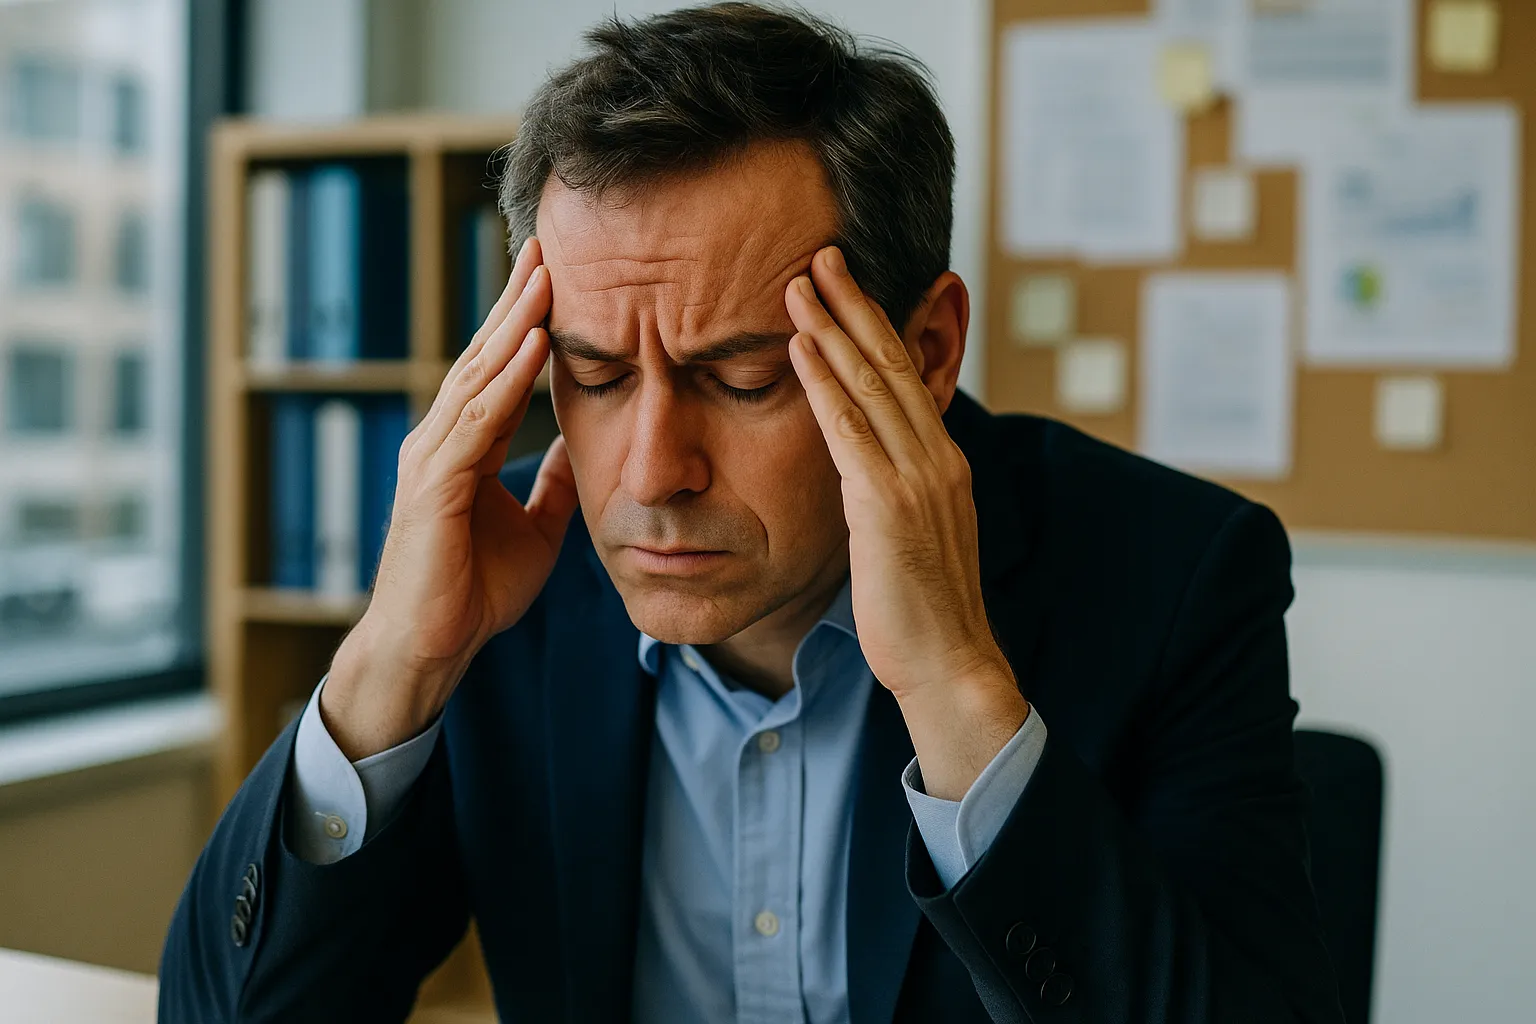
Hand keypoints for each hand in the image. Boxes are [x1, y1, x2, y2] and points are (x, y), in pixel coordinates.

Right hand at [323, 238, 579, 759]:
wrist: (431, 647)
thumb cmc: (473, 591)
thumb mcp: (535, 528)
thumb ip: (554, 484)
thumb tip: (583, 448)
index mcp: (466, 445)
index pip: (501, 369)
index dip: (528, 321)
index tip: (559, 275)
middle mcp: (443, 439)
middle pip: (486, 355)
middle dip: (518, 300)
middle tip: (548, 244)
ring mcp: (433, 457)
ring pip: (479, 376)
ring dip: (514, 323)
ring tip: (545, 276)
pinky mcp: (434, 484)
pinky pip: (477, 421)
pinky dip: (506, 380)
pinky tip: (532, 345)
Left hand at [785, 247, 1028, 798]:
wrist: (950, 665)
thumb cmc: (924, 612)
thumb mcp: (913, 539)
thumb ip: (892, 495)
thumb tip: (863, 472)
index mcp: (944, 464)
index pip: (908, 379)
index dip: (877, 328)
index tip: (847, 288)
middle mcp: (937, 459)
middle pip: (893, 364)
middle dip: (855, 305)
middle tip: (823, 255)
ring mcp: (917, 479)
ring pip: (872, 385)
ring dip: (832, 329)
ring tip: (799, 283)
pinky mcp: (888, 505)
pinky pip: (849, 430)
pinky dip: (824, 383)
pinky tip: (800, 348)